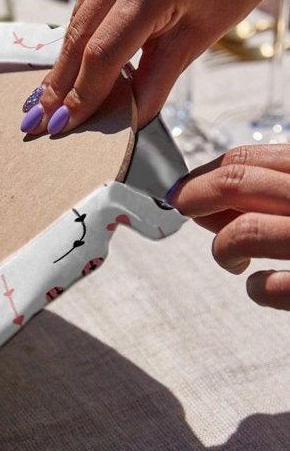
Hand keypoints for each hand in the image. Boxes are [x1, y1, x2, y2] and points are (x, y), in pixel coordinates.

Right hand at [20, 0, 289, 134]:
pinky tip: (87, 43)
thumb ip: (152, 86)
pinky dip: (82, 27)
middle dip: (60, 83)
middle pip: (80, 36)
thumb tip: (118, 123)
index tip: (60, 124)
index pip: (102, 53)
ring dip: (67, 60)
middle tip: (35, 118)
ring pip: (76, 20)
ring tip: (51, 95)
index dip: (81, 94)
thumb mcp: (192, 45)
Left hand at [167, 145, 289, 311]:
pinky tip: (264, 286)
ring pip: (244, 231)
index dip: (202, 175)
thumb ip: (264, 195)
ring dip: (225, 248)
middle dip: (194, 197)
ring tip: (234, 260)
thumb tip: (201, 204)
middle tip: (180, 210)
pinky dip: (259, 289)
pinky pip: (269, 287)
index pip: (247, 160)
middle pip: (236, 183)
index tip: (180, 190)